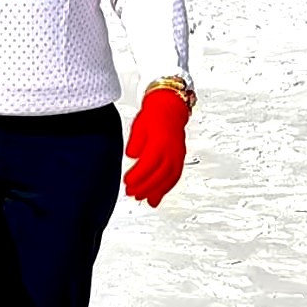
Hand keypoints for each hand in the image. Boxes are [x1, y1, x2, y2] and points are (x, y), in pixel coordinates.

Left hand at [123, 88, 188, 207]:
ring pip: (169, 179)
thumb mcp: (139, 126)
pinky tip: (157, 196)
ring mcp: (178, 155)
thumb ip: (135, 143)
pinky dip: (166, 188)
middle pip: (159, 175)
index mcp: (161, 142)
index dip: (137, 176)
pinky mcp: (180, 158)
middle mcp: (172, 150)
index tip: (127, 182)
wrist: (171, 106)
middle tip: (132, 194)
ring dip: (156, 191)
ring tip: (145, 199)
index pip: (148, 164)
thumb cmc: (154, 114)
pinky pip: (175, 177)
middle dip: (145, 187)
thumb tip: (131, 155)